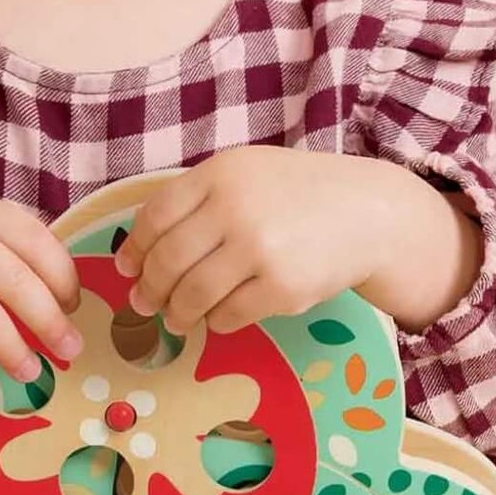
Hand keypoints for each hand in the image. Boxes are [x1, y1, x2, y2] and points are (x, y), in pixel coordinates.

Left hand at [110, 146, 417, 334]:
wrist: (367, 213)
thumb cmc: (297, 194)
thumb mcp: (246, 173)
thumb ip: (198, 199)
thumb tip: (141, 250)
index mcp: (220, 175)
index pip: (156, 216)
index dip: (135, 248)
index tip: (128, 267)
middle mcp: (235, 209)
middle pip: (168, 260)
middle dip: (149, 289)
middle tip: (144, 303)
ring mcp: (259, 250)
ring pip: (193, 295)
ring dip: (177, 313)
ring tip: (176, 319)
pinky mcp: (282, 288)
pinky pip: (229, 316)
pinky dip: (215, 321)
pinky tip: (217, 318)